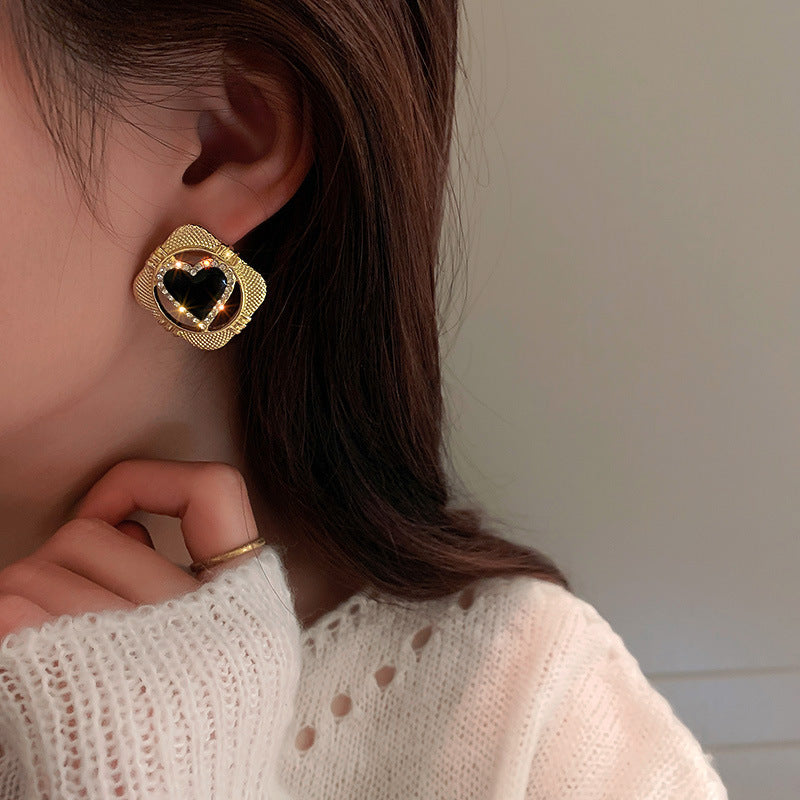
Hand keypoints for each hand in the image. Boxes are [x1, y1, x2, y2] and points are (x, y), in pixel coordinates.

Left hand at [0, 459, 299, 797]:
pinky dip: (6, 626)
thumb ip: (198, 583)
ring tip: (52, 654)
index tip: (119, 518)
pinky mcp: (74, 681)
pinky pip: (11, 605)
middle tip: (72, 621)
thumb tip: (124, 526)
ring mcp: (139, 650)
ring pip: (37, 567)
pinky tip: (27, 665)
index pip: (214, 491)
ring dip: (27, 601)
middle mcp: (200, 622)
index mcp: (248, 607)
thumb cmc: (187, 738)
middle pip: (87, 534)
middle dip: (64, 568)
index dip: (152, 482)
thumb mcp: (229, 652)